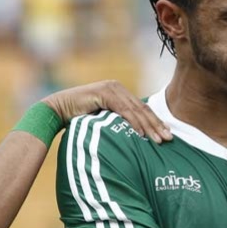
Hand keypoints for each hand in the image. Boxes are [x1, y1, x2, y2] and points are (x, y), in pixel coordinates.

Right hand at [42, 80, 172, 143]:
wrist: (57, 110)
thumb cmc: (79, 118)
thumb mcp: (104, 119)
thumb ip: (118, 122)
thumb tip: (135, 135)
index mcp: (120, 92)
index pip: (142, 109)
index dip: (156, 122)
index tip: (167, 135)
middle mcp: (118, 88)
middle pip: (143, 109)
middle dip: (157, 125)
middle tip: (169, 139)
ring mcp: (112, 89)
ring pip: (136, 111)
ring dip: (148, 127)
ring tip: (159, 140)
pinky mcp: (104, 93)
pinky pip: (123, 110)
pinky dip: (133, 122)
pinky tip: (141, 134)